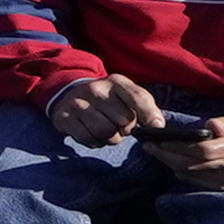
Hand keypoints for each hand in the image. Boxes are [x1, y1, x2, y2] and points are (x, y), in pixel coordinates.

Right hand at [46, 74, 160, 146]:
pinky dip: (94, 142)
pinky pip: (87, 138)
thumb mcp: (125, 94)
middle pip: (123, 121)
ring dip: (110, 138)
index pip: (138, 98)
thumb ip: (144, 106)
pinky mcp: (64, 117)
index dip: (150, 114)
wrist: (69, 93)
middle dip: (125, 129)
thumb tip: (158, 126)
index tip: (157, 127)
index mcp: (116, 82)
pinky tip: (93, 134)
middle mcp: (96, 89)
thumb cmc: (106, 99)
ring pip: (106, 132)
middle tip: (119, 125)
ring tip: (107, 131)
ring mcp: (78, 103)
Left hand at [152, 111, 223, 184]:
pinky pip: (194, 180)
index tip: (162, 141)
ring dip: (169, 163)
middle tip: (148, 146)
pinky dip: (180, 170)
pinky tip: (171, 160)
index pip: (204, 151)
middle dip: (167, 156)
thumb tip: (210, 126)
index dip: (181, 148)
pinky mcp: (222, 185)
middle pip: (192, 165)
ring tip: (155, 151)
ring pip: (190, 174)